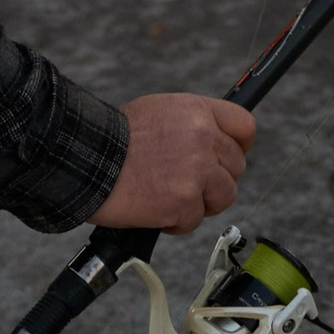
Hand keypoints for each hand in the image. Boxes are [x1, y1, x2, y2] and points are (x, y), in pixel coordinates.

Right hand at [94, 91, 255, 233]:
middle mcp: (204, 138)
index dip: (239, 146)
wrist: (88, 160)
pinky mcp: (183, 201)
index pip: (245, 126)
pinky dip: (176, 222)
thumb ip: (191, 125)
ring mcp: (196, 171)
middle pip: (236, 166)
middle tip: (188, 184)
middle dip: (215, 180)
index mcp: (198, 111)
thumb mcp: (159, 112)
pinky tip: (155, 210)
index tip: (228, 158)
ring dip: (201, 203)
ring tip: (172, 199)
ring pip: (224, 196)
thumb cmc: (115, 139)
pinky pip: (194, 220)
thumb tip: (211, 141)